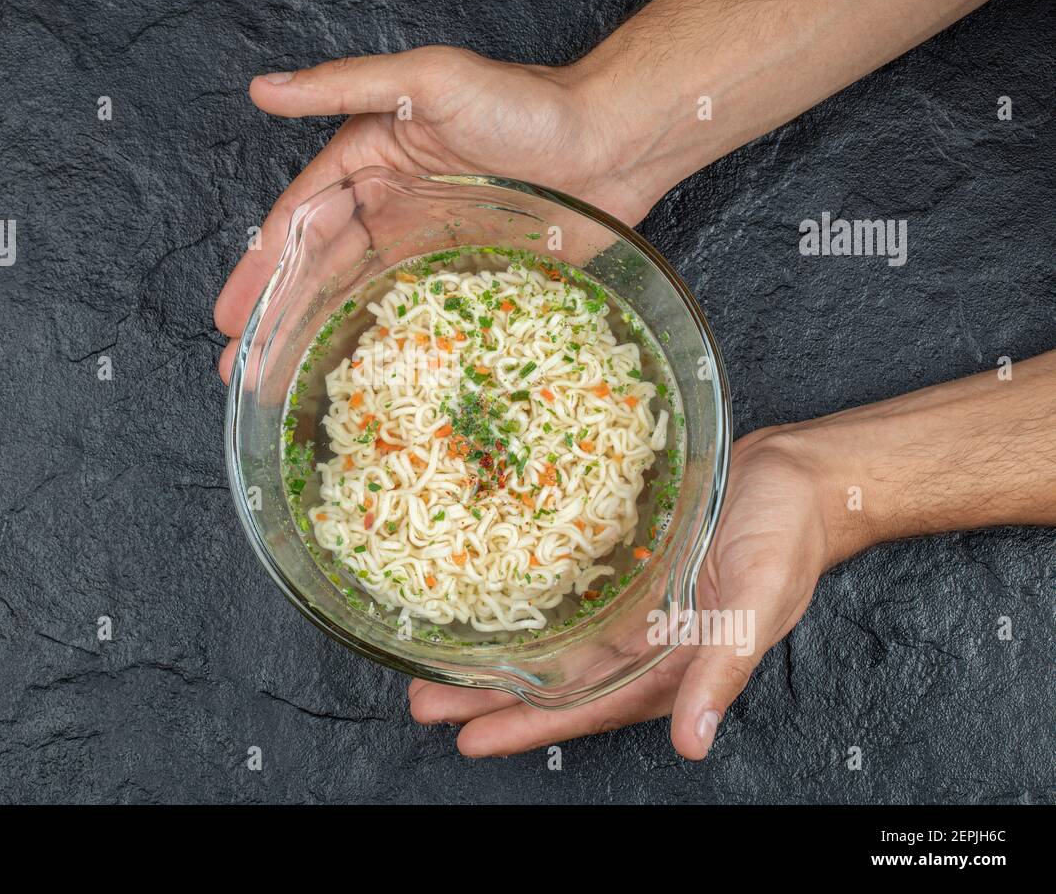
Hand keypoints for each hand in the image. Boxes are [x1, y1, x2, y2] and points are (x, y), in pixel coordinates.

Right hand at [213, 46, 669, 382]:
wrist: (612, 142)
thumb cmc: (524, 103)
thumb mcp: (427, 80)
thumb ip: (345, 86)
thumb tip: (263, 89)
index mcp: (370, 162)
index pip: (299, 222)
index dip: (261, 271)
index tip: (229, 318)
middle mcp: (390, 207)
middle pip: (319, 271)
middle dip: (276, 320)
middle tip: (241, 372)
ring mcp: (426, 247)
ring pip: (358, 300)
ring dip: (317, 340)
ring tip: (280, 388)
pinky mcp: (466, 278)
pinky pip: (414, 317)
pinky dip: (383, 348)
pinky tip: (359, 381)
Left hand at [408, 427, 847, 759]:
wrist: (797, 476)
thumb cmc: (786, 536)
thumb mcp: (756, 602)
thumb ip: (721, 671)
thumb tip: (691, 743)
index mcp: (671, 662)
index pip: (587, 707)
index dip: (527, 727)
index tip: (468, 741)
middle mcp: (643, 640)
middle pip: (556, 682)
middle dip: (490, 698)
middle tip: (424, 702)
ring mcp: (632, 603)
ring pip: (554, 642)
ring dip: (500, 656)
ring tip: (436, 665)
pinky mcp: (627, 564)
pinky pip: (571, 595)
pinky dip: (532, 607)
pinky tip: (494, 607)